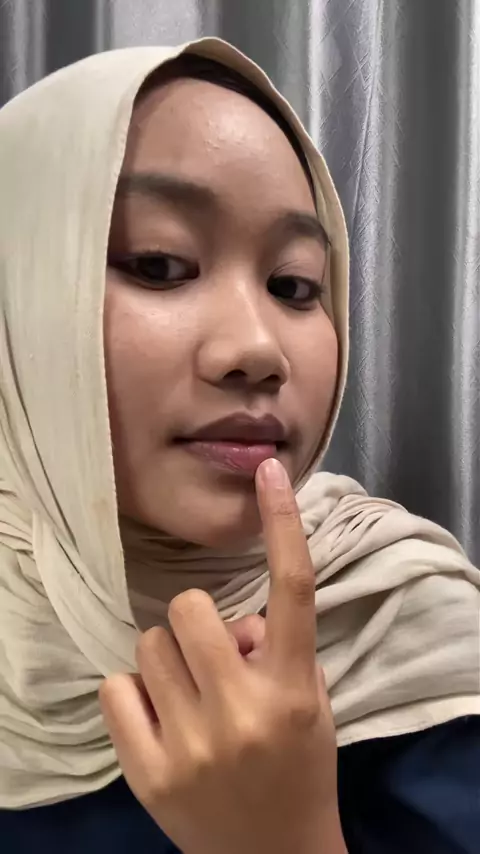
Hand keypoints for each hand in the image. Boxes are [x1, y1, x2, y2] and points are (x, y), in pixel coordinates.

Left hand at [100, 459, 345, 853]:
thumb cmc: (298, 767)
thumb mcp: (310, 704)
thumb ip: (278, 648)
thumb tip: (235, 620)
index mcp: (292, 689)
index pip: (291, 590)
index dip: (281, 524)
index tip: (268, 472)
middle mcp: (241, 712)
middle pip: (188, 611)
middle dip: (196, 622)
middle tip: (210, 654)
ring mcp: (190, 745)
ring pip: (148, 645)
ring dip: (167, 658)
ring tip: (188, 693)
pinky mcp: (148, 772)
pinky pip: (115, 688)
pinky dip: (133, 692)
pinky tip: (157, 718)